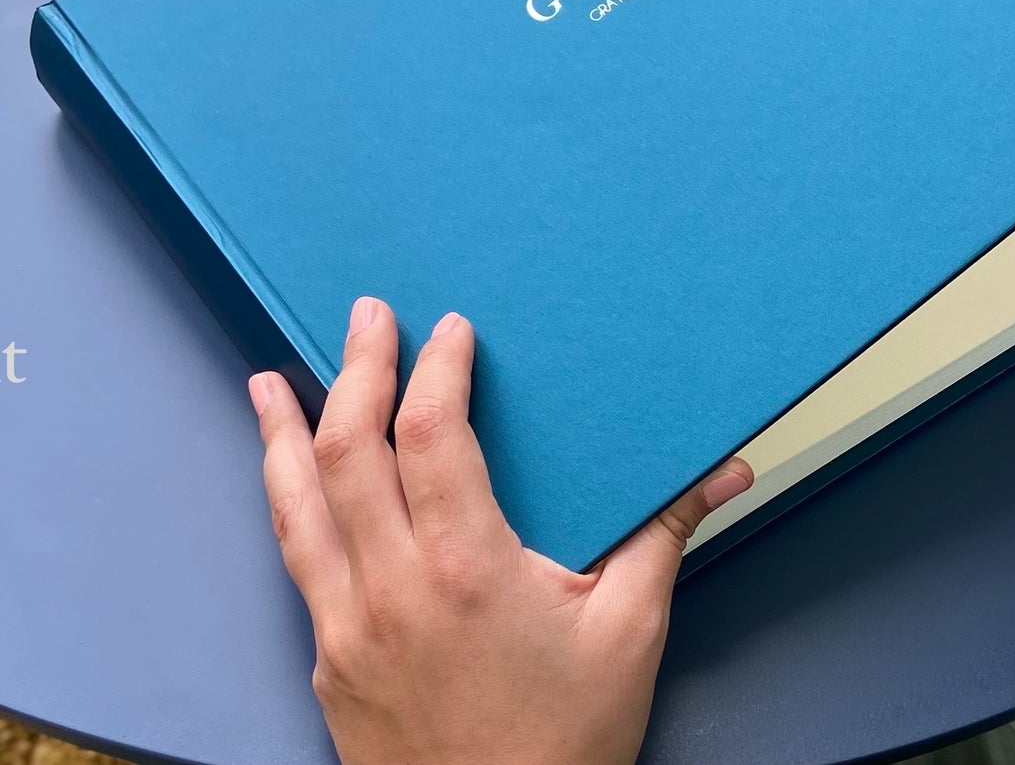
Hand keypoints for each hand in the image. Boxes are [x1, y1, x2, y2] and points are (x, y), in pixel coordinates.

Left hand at [249, 298, 752, 764]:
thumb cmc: (564, 744)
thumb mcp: (630, 632)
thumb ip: (664, 534)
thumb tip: (723, 471)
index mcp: (466, 567)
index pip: (428, 435)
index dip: (434, 369)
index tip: (448, 329)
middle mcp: (390, 589)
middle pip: (348, 452)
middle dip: (357, 370)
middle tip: (366, 316)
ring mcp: (345, 628)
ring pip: (296, 507)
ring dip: (282, 435)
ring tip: (268, 384)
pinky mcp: (329, 662)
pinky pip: (296, 562)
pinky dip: (287, 504)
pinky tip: (289, 485)